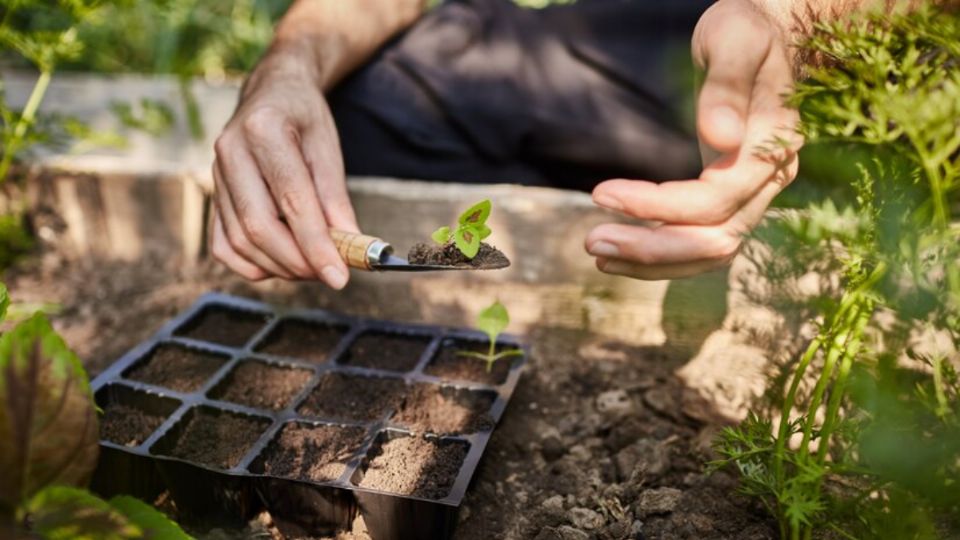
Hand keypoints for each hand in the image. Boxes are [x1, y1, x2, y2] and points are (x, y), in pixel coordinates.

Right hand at [211, 57, 357, 287]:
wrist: (272, 93)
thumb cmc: (304, 118)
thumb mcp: (329, 148)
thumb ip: (336, 200)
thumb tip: (351, 247)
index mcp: (265, 129)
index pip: (292, 200)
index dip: (316, 245)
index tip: (340, 276)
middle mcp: (230, 151)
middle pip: (258, 226)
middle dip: (296, 262)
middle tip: (328, 274)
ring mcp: (214, 174)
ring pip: (239, 240)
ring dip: (278, 266)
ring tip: (312, 268)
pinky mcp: (211, 195)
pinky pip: (223, 245)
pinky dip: (251, 265)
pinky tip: (281, 264)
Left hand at [585, 0, 801, 279]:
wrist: (768, 34)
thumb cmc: (746, 30)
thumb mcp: (734, 39)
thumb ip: (726, 86)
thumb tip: (721, 138)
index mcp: (771, 146)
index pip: (714, 200)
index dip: (657, 205)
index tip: (602, 193)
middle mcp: (770, 179)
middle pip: (715, 239)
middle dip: (652, 249)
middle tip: (592, 243)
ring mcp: (755, 193)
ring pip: (710, 251)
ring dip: (654, 262)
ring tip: (600, 254)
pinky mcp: (735, 197)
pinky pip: (704, 241)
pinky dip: (666, 255)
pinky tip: (624, 252)